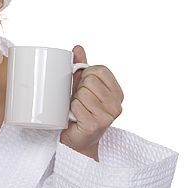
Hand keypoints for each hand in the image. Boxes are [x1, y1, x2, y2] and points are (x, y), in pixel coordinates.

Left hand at [60, 45, 123, 160]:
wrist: (76, 140)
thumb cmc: (80, 112)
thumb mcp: (82, 86)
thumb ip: (81, 67)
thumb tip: (78, 47)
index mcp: (117, 92)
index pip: (99, 69)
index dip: (85, 74)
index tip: (83, 86)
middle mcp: (117, 104)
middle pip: (89, 81)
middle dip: (78, 89)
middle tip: (78, 101)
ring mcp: (108, 116)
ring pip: (82, 93)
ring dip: (73, 101)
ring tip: (76, 110)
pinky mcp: (95, 125)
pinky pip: (76, 106)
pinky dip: (70, 110)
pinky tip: (74, 117)